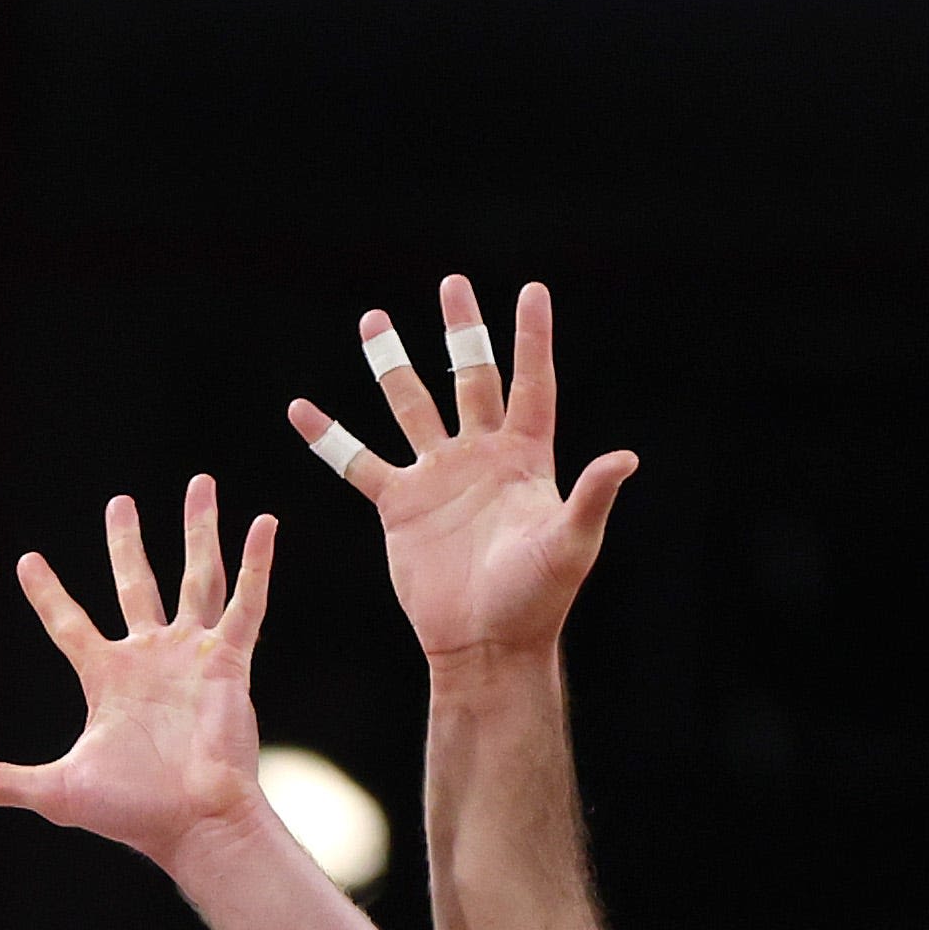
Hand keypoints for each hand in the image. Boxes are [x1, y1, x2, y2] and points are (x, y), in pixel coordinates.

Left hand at [0, 476, 278, 870]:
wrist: (194, 823)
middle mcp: (150, 658)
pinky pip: (246, 603)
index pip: (68, 624)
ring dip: (198, 530)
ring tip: (200, 484)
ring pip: (195, 577)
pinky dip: (256, 564)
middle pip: (135, 583)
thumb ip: (2, 781)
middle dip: (127, 542)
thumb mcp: (57, 791)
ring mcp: (192, 655)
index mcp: (107, 679)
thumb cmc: (132, 812)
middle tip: (119, 502)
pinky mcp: (229, 661)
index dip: (47, 593)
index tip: (26, 560)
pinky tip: (263, 523)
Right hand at [288, 275, 633, 664]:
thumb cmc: (538, 599)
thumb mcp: (571, 544)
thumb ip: (591, 496)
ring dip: (393, 365)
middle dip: (460, 334)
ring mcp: (437, 477)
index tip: (532, 291)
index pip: (531, 385)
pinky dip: (330, 438)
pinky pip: (358, 463)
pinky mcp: (399, 506)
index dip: (532, 340)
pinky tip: (301, 409)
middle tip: (452, 285)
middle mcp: (481, 457)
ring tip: (374, 321)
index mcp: (526, 458)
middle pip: (469, 379)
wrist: (484, 645)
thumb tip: (626, 457)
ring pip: (411, 407)